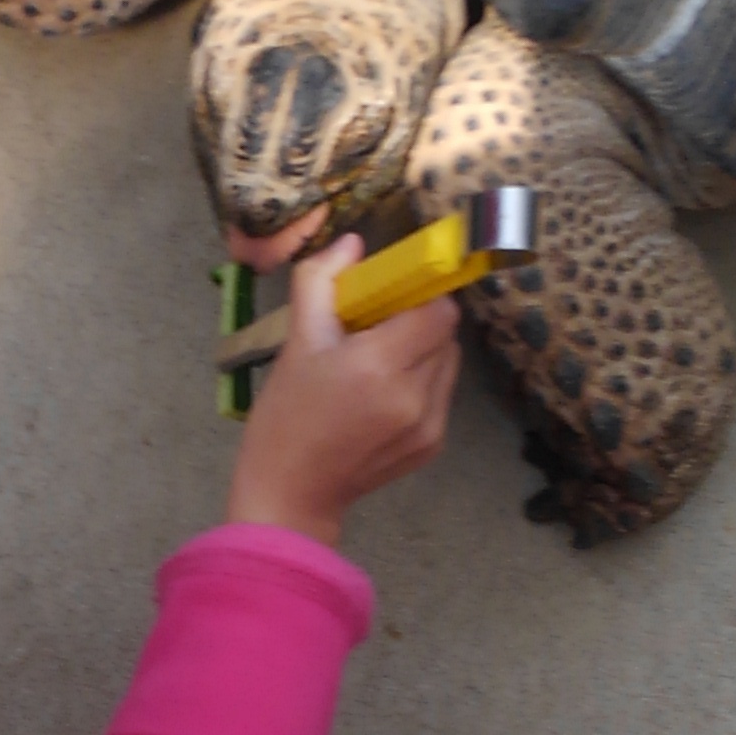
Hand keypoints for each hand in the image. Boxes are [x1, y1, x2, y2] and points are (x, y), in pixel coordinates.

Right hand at [227, 232, 459, 550]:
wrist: (291, 492)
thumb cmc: (286, 414)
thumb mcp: (296, 343)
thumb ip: (321, 283)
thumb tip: (353, 242)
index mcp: (378, 365)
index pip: (437, 310)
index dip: (420, 295)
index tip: (393, 295)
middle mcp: (413, 395)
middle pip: (446, 334)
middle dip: (418, 321)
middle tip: (379, 327)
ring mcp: (428, 424)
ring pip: (448, 362)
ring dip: (423, 351)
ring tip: (381, 362)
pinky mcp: (434, 445)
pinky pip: (442, 393)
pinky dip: (421, 382)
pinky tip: (384, 394)